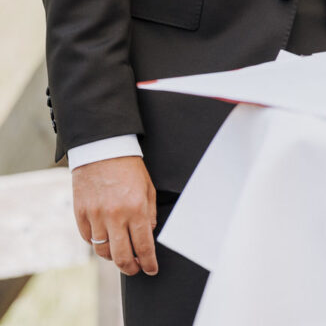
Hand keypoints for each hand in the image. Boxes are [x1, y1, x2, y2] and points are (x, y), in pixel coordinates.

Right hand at [73, 156, 157, 275]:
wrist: (102, 148)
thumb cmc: (128, 166)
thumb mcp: (147, 187)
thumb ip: (150, 213)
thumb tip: (148, 235)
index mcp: (136, 208)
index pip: (144, 246)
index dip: (148, 263)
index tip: (151, 269)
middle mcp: (116, 215)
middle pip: (122, 257)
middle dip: (131, 268)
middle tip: (135, 268)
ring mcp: (96, 215)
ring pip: (103, 251)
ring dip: (113, 256)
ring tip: (119, 252)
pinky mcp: (81, 213)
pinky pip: (89, 238)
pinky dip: (97, 242)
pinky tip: (104, 236)